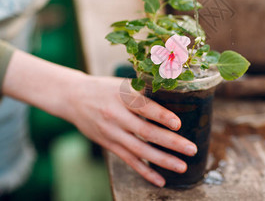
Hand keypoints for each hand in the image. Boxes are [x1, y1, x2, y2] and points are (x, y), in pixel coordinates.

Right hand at [3, 51, 196, 186]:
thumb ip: (143, 91)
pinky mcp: (109, 144)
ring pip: (140, 150)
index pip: (144, 107)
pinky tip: (160, 180)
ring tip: (182, 166)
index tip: (178, 124)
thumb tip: (175, 95)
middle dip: (171, 142)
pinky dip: (145, 171)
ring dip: (162, 160)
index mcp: (122, 96)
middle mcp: (116, 115)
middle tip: (191, 149)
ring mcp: (112, 132)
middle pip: (146, 131)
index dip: (161, 116)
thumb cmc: (104, 88)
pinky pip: (129, 160)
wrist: (73, 98)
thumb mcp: (122, 84)